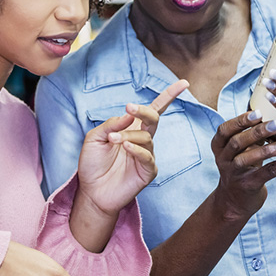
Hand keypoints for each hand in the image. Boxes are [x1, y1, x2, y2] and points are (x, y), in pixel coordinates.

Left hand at [77, 80, 188, 214]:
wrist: (91, 192)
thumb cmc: (93, 164)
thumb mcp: (94, 138)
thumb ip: (110, 124)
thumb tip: (127, 114)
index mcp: (132, 128)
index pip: (155, 109)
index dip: (169, 95)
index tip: (184, 83)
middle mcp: (143, 139)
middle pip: (153, 118)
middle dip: (143, 111)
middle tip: (129, 107)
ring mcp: (147, 155)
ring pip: (146, 137)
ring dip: (128, 135)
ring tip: (113, 140)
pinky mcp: (148, 171)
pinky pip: (147, 156)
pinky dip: (137, 149)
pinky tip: (125, 147)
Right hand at [210, 110, 275, 221]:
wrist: (234, 201)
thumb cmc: (241, 167)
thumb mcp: (240, 149)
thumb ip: (250, 133)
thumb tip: (274, 112)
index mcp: (219, 147)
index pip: (224, 130)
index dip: (240, 120)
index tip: (258, 112)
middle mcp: (224, 159)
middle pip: (237, 143)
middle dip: (257, 132)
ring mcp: (235, 174)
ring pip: (249, 159)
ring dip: (270, 149)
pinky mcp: (249, 185)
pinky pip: (269, 172)